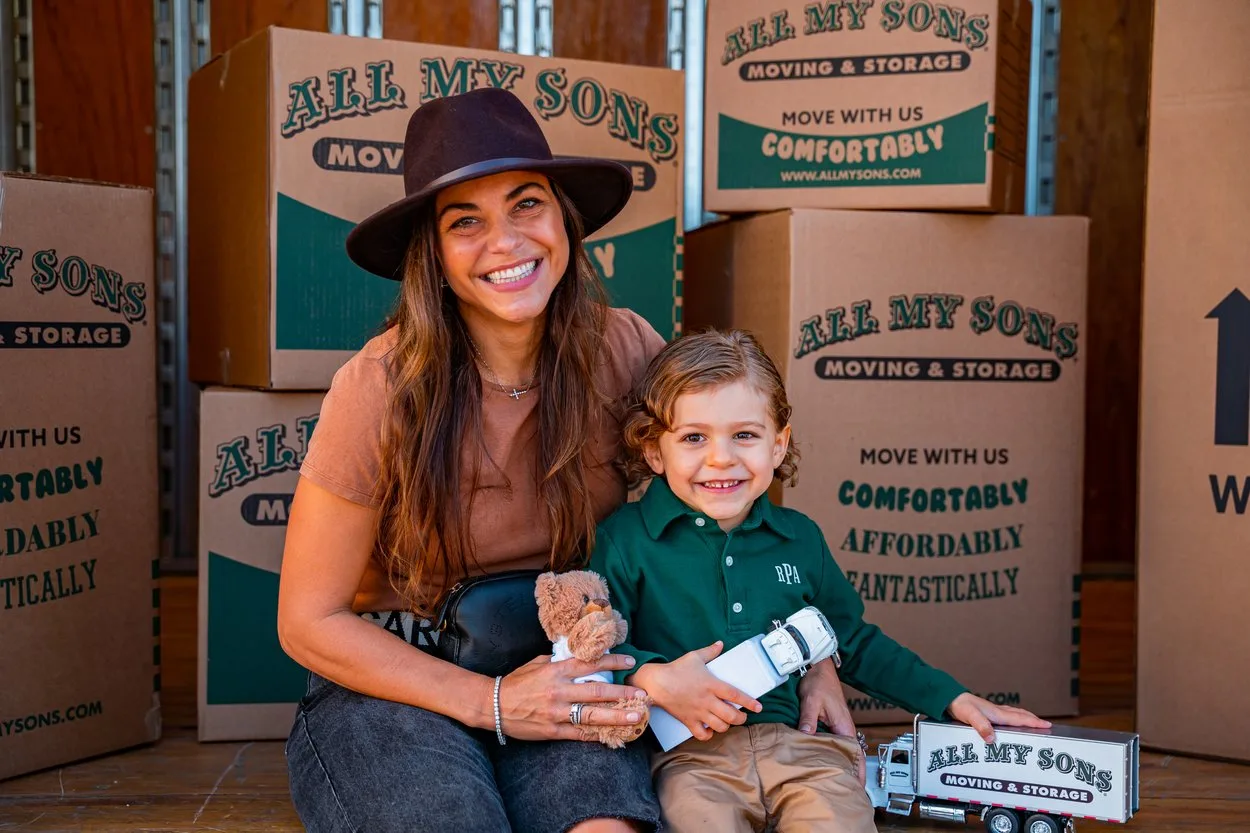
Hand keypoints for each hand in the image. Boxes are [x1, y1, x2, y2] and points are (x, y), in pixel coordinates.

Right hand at [495, 652, 647, 741]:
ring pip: (592, 714)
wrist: (493, 705)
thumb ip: (560, 660)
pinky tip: (613, 735)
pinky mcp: (552, 730)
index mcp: (556, 671)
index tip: (630, 660)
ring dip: (617, 716)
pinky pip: (579, 733)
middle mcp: (559, 691)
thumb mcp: (538, 663)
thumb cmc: (517, 682)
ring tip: (636, 717)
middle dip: (622, 692)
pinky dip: (597, 734)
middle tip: (643, 694)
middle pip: (597, 690)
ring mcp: (556, 712)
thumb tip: (580, 655)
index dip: (612, 661)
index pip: (590, 663)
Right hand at [631, 641, 762, 741]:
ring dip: (726, 726)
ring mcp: (698, 712)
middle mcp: (707, 700)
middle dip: (740, 719)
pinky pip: (701, 734)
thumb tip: (720, 644)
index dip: (749, 702)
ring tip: (727, 722)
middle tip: (742, 716)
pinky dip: (708, 735)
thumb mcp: (694, 657)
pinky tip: (710, 730)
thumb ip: (710, 651)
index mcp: (712, 685)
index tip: (759, 707)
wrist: (656, 682)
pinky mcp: (688, 720)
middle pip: (731, 716)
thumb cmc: (676, 669)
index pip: (735, 695)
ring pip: (719, 726)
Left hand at [797, 658, 865, 786]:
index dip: (858, 774)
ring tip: (833, 786)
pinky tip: (821, 765)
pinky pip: (830, 745)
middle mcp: (843, 730)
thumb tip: (805, 735)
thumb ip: (809, 719)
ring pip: (840, 753)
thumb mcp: (812, 700)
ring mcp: (836, 728)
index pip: (855, 756)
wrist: (817, 668)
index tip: (858, 791)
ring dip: (839, 767)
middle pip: (849, 758)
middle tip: (844, 796)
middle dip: (849, 777)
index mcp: (844, 727)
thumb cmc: (818, 682)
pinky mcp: (828, 726)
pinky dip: (829, 756)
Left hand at [947, 692, 1051, 742]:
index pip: (1020, 719)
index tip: (1048, 725)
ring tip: (1033, 722)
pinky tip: (1011, 721)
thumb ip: (981, 727)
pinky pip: (1006, 715)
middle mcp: (997, 711)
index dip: (1034, 723)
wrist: (949, 698)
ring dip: (1025, 717)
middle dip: (1033, 720)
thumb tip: (992, 739)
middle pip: (1020, 715)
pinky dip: (1014, 717)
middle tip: (1046, 725)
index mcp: (997, 713)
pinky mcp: (986, 712)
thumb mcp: (970, 717)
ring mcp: (992, 711)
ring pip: (1014, 713)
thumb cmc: (960, 706)